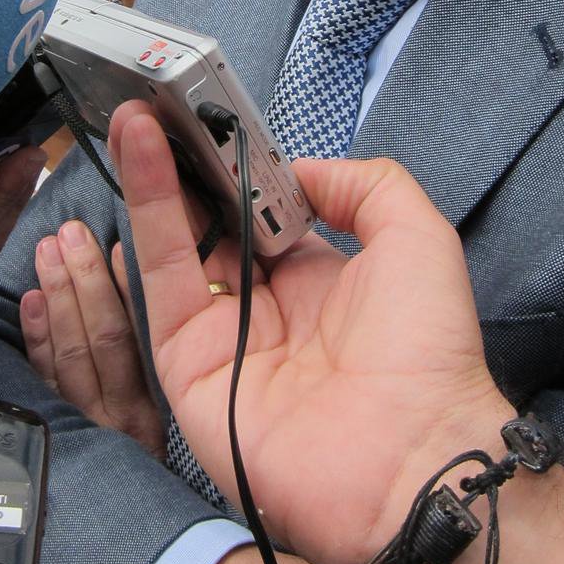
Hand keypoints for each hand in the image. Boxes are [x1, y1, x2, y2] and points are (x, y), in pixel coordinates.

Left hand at [21, 222, 164, 457]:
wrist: (127, 532)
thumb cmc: (154, 468)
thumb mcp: (169, 419)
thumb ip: (156, 361)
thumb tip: (144, 282)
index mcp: (154, 406)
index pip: (140, 337)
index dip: (128, 288)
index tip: (119, 243)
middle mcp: (120, 416)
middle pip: (101, 336)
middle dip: (84, 279)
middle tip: (71, 233)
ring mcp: (82, 425)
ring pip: (70, 352)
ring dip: (58, 296)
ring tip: (47, 250)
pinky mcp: (52, 432)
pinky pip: (40, 381)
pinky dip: (36, 338)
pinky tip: (31, 301)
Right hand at [110, 101, 512, 563]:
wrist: (409, 459)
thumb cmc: (428, 355)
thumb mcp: (418, 239)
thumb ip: (365, 186)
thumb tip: (301, 168)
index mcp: (319, 285)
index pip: (261, 215)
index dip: (239, 168)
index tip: (217, 119)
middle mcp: (265, 312)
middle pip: (210, 227)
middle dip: (187, 167)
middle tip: (162, 104)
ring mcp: (222, 342)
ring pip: (176, 247)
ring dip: (154, 178)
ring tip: (135, 113)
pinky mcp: (186, 370)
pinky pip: (156, 290)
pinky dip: (145, 220)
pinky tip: (138, 159)